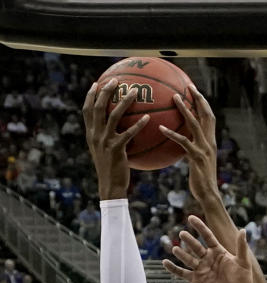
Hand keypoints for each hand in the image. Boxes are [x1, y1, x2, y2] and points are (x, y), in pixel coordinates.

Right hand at [82, 81, 149, 199]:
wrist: (110, 187)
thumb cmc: (111, 170)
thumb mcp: (104, 152)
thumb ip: (107, 138)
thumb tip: (118, 128)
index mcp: (91, 134)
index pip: (87, 110)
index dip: (91, 95)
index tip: (96, 83)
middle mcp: (95, 135)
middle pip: (98, 107)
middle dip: (105, 91)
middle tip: (115, 80)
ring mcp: (105, 142)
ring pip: (113, 116)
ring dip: (124, 102)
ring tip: (134, 92)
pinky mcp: (116, 150)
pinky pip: (129, 133)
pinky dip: (138, 124)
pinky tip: (148, 118)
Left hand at [157, 85, 215, 200]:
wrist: (209, 195)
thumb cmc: (201, 181)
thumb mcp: (197, 162)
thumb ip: (191, 149)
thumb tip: (180, 142)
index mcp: (211, 142)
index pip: (209, 117)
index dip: (203, 103)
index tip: (194, 90)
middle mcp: (209, 142)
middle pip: (206, 115)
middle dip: (198, 99)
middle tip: (188, 86)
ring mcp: (204, 149)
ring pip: (195, 124)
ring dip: (185, 109)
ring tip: (174, 98)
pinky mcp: (196, 157)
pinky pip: (183, 141)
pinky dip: (172, 133)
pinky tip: (161, 128)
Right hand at [163, 215, 252, 282]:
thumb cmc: (244, 281)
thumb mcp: (243, 262)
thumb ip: (241, 246)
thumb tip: (243, 230)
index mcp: (219, 252)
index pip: (207, 236)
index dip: (199, 227)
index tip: (191, 218)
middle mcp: (208, 259)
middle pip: (196, 246)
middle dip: (189, 240)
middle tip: (182, 234)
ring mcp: (202, 269)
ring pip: (188, 259)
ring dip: (181, 254)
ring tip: (175, 249)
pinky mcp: (197, 280)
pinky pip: (182, 273)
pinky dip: (173, 268)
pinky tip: (165, 262)